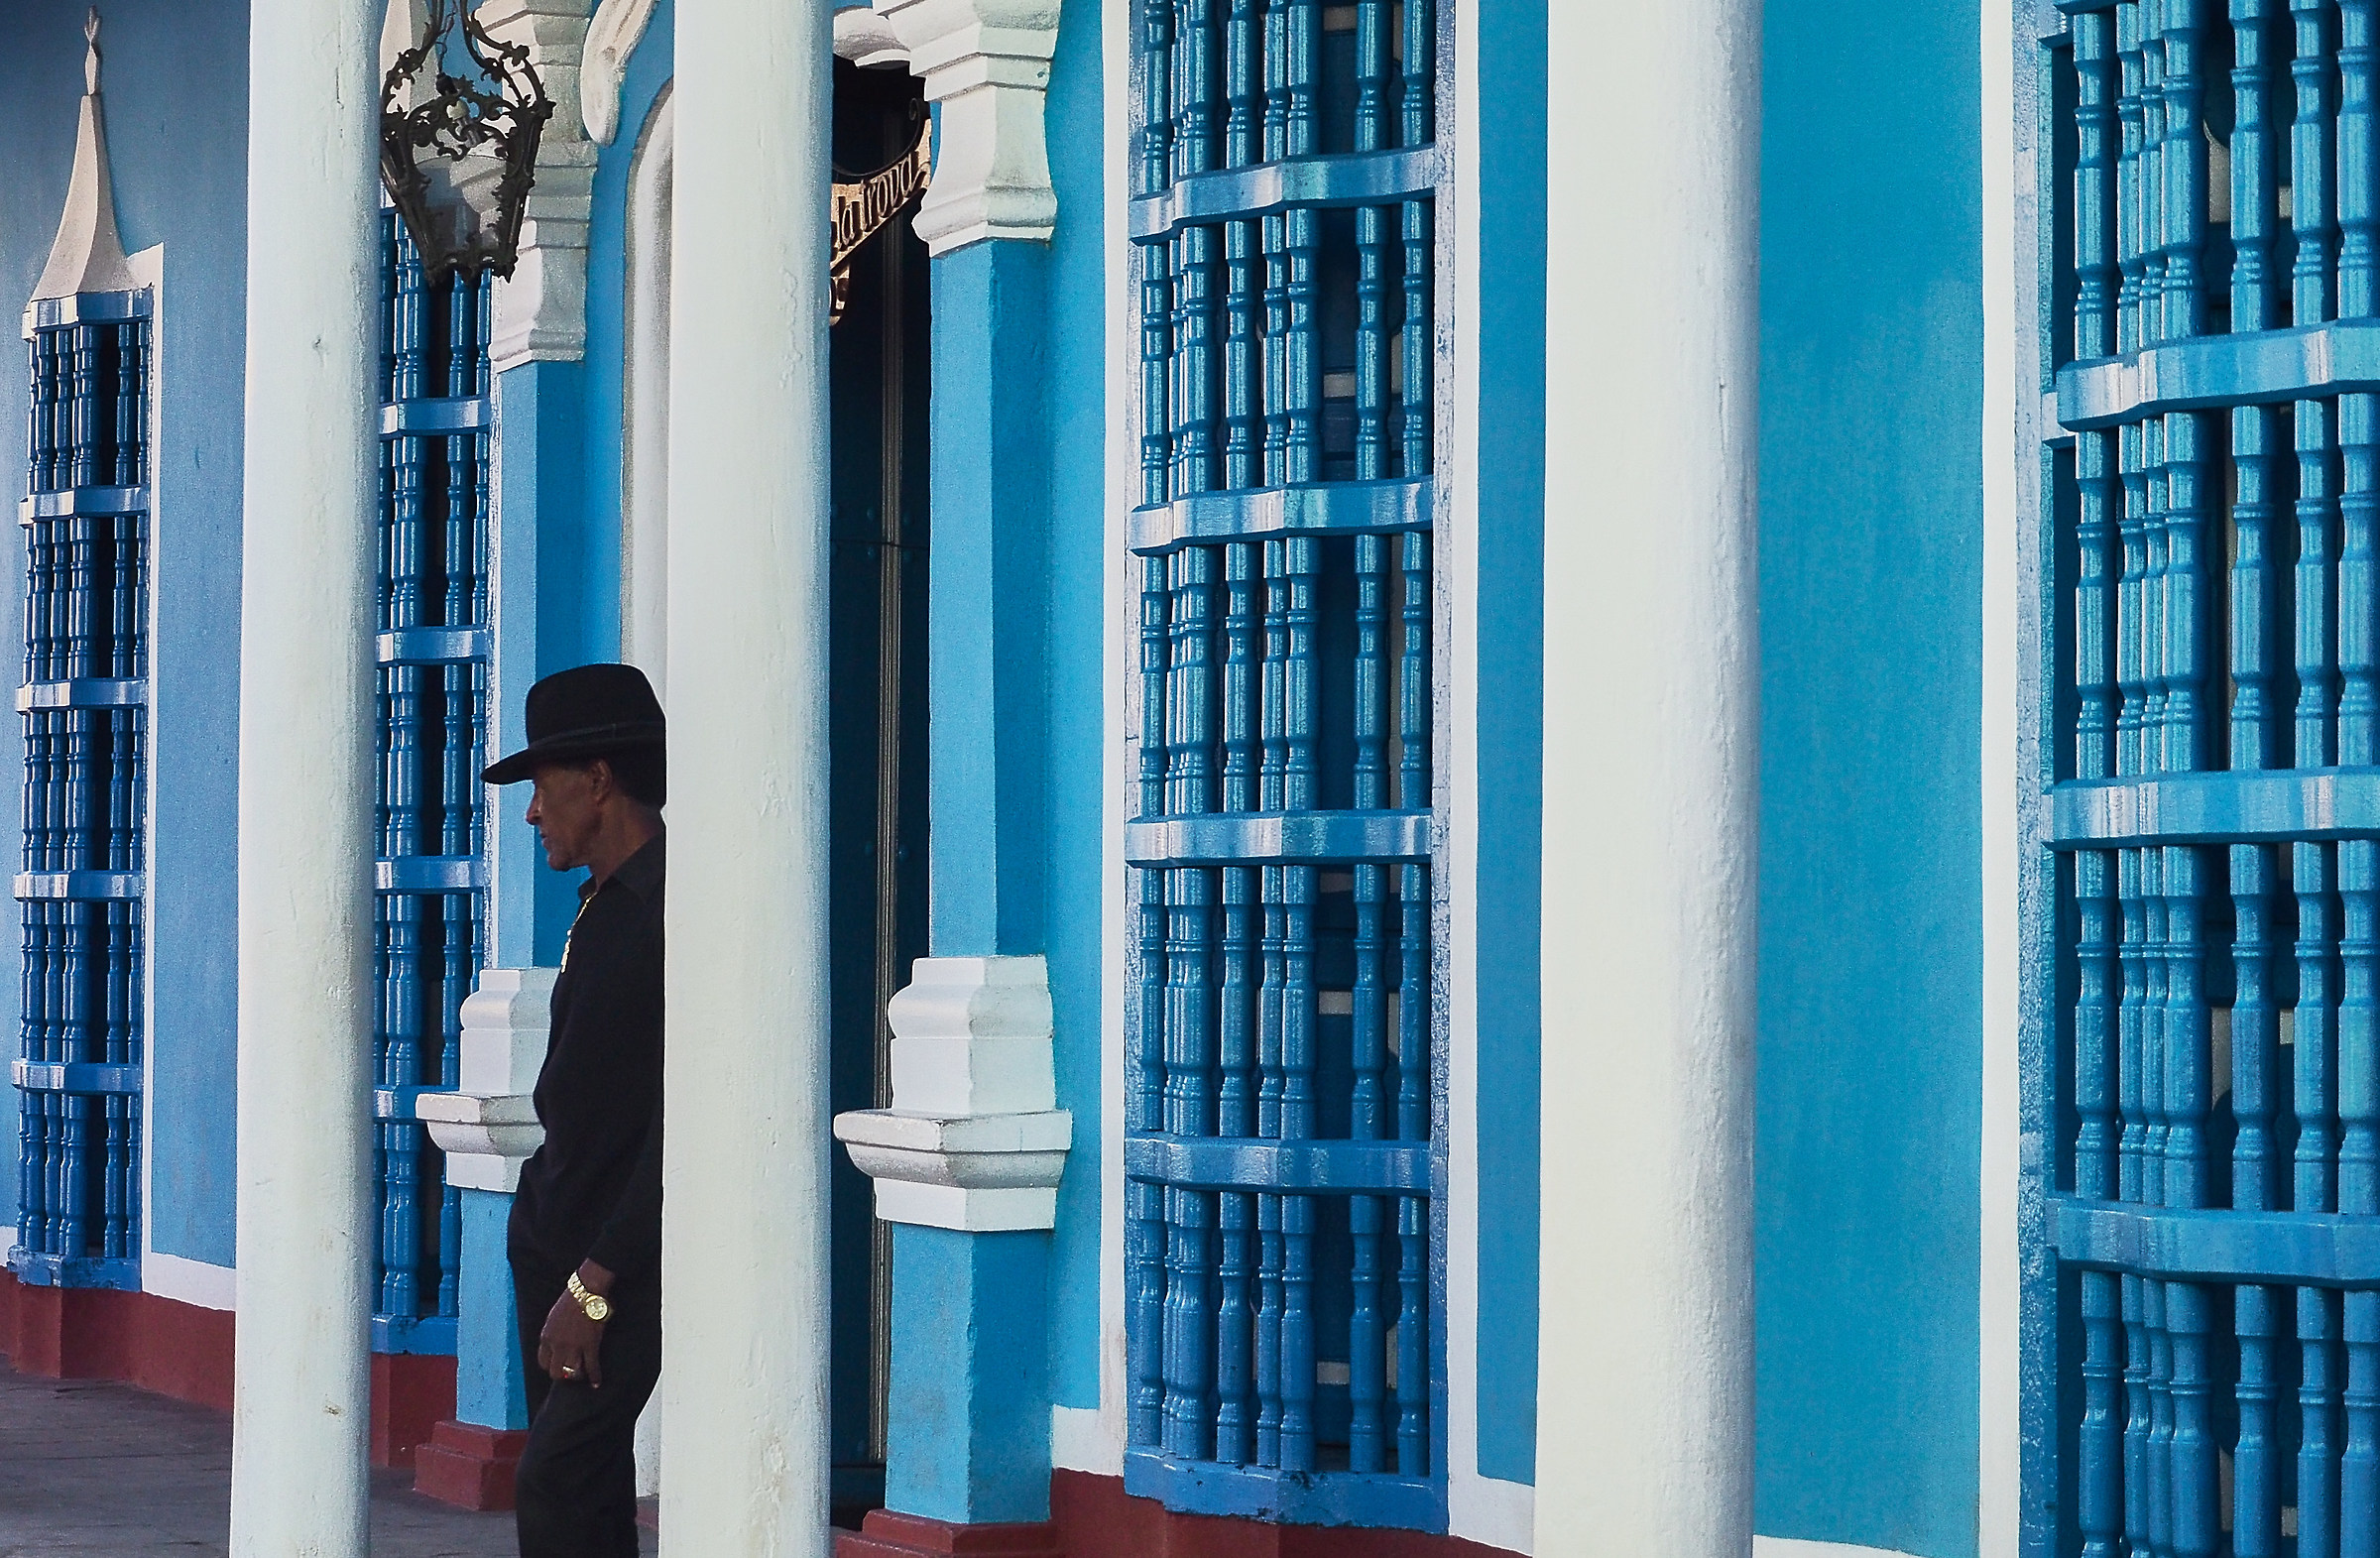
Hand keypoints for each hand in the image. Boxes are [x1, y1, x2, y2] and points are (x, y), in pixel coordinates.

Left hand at [536, 1260, 614, 1386]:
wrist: (586, 1290)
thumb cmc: (572, 1299)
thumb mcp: (554, 1316)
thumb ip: (553, 1332)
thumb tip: (558, 1342)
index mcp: (546, 1336)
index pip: (543, 1361)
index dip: (551, 1367)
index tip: (558, 1368)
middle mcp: (557, 1345)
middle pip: (555, 1371)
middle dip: (563, 1376)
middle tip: (570, 1376)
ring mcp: (573, 1346)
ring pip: (572, 1372)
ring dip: (578, 1376)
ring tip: (583, 1376)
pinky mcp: (590, 1345)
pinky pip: (591, 1366)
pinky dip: (595, 1376)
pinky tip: (596, 1383)